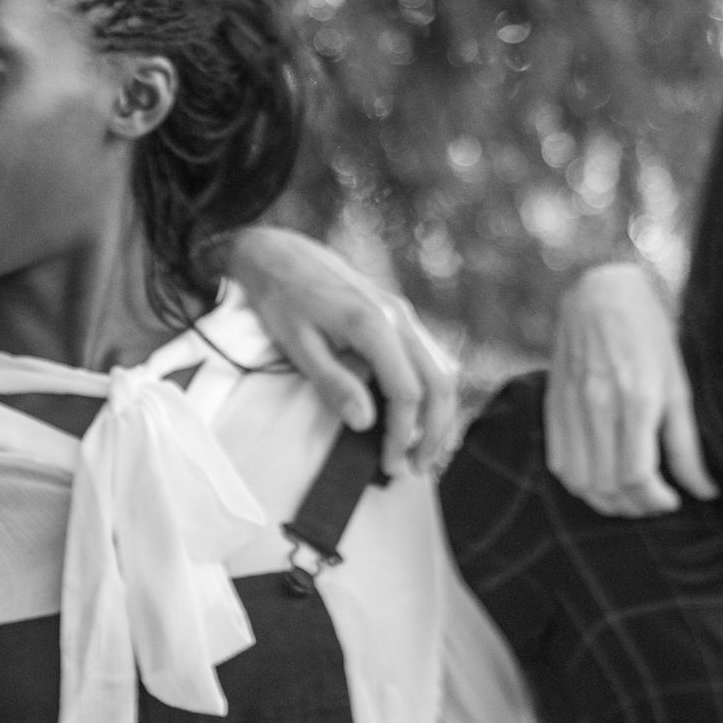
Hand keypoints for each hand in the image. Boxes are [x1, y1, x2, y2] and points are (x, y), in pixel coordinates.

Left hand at [225, 225, 458, 475]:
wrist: (279, 254)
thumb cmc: (281, 300)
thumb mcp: (297, 345)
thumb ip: (333, 383)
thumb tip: (364, 423)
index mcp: (373, 324)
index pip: (406, 392)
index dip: (401, 434)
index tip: (389, 464)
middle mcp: (398, 317)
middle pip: (439, 383)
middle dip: (433, 432)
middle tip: (414, 467)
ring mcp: (403, 313)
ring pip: (442, 369)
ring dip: (438, 413)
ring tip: (420, 449)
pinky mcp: (399, 314)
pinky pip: (430, 356)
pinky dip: (432, 390)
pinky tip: (417, 414)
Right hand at [545, 263, 712, 515]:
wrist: (599, 294)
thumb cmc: (648, 336)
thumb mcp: (678, 387)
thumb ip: (686, 444)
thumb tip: (702, 490)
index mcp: (635, 400)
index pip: (637, 475)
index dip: (655, 500)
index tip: (672, 501)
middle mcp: (597, 406)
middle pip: (607, 484)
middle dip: (634, 506)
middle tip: (653, 503)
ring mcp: (569, 406)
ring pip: (579, 480)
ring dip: (604, 500)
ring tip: (627, 497)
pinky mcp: (552, 405)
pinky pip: (558, 461)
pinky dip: (578, 482)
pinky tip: (599, 477)